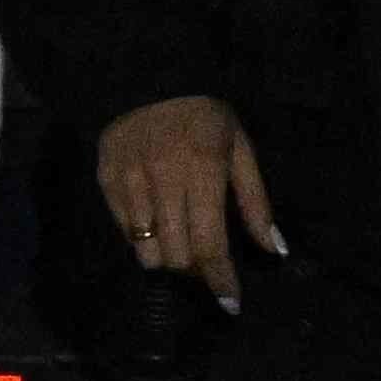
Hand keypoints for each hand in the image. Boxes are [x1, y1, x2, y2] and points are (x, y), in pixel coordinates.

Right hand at [94, 95, 276, 299]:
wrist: (150, 77)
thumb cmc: (204, 116)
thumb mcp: (240, 149)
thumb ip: (255, 202)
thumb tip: (274, 250)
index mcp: (204, 170)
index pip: (210, 243)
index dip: (221, 279)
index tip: (230, 303)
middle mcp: (164, 180)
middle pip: (177, 256)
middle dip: (195, 269)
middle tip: (205, 262)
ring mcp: (130, 182)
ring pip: (146, 252)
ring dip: (167, 257)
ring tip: (178, 242)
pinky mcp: (106, 181)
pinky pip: (124, 232)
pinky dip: (142, 238)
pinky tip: (155, 221)